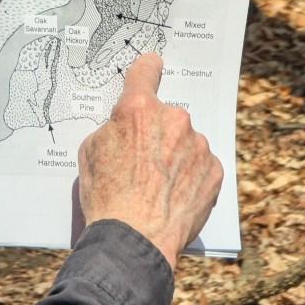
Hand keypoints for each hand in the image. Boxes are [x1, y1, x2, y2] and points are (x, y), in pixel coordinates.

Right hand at [77, 53, 222, 270]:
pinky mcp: (213, 169)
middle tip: (143, 162)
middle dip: (156, 132)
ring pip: (185, 141)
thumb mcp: (90, 152)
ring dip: (175, 155)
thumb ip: (113, 128)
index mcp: (138, 109)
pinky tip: (174, 195)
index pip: (145, 72)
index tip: (152, 65)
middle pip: (166, 114)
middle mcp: (173, 119)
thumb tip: (124, 126)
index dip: (146, 68)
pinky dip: (191, 175)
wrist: (134, 239)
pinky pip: (201, 164)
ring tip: (158, 186)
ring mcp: (197, 144)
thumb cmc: (107, 198)